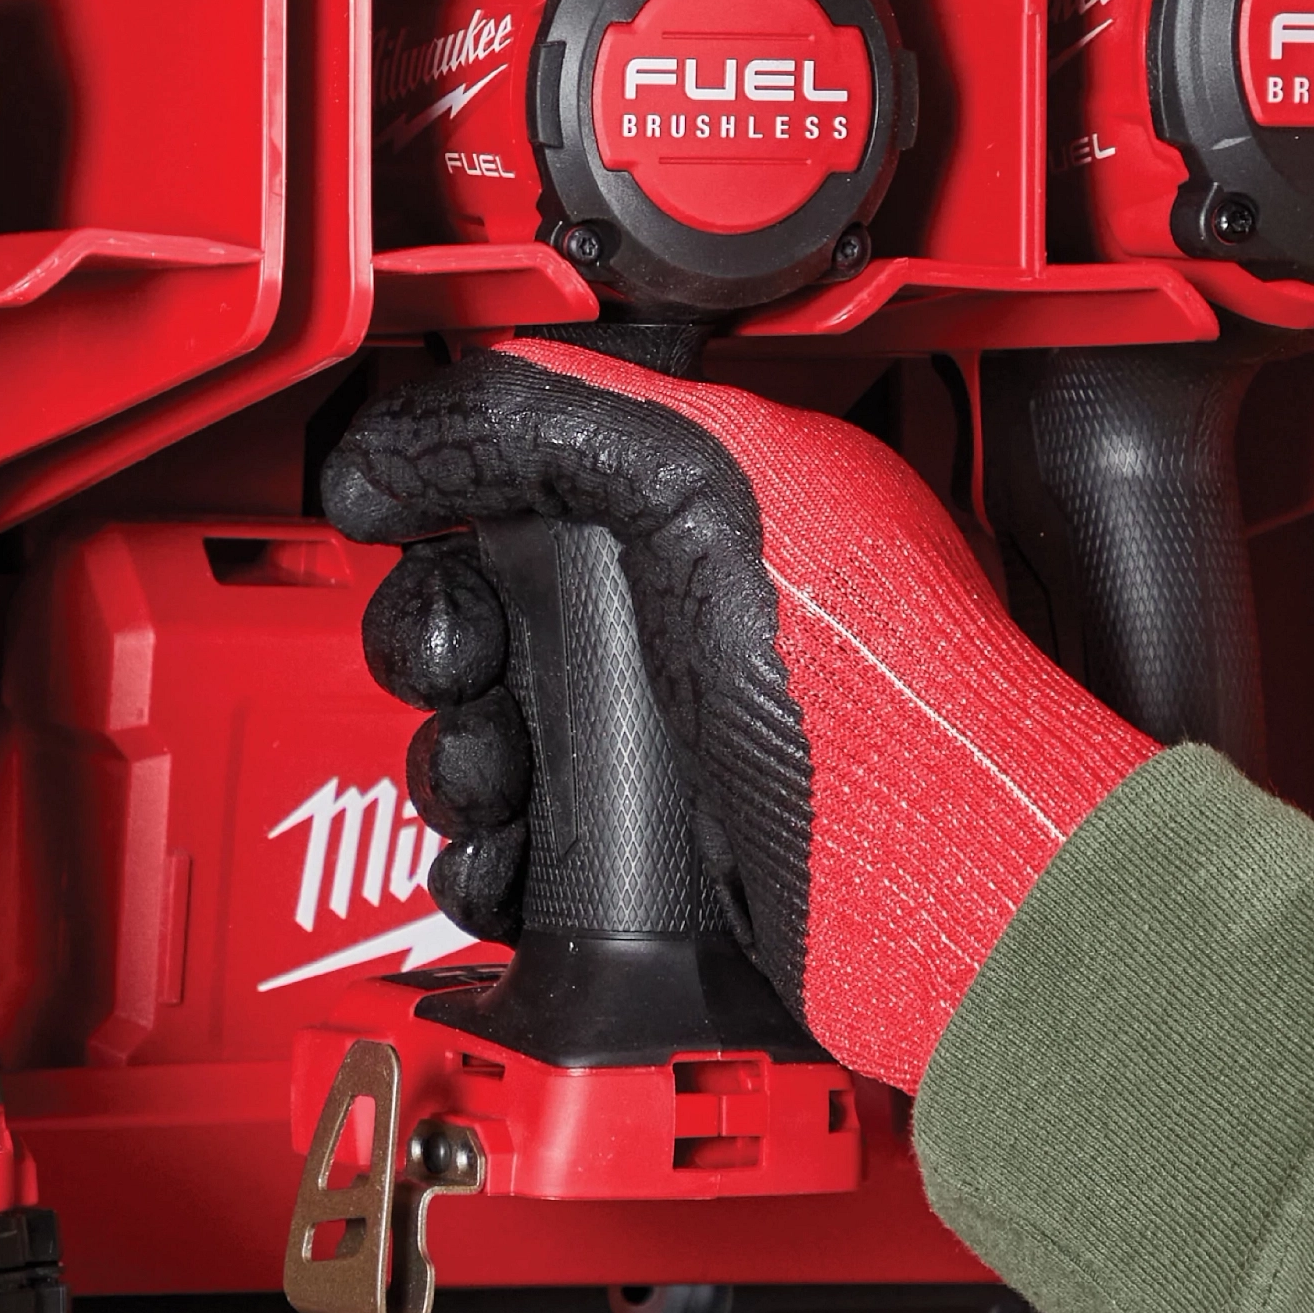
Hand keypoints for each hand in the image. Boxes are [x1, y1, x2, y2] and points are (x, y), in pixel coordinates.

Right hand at [320, 341, 1155, 1090]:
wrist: (921, 891)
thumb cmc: (868, 684)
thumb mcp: (696, 483)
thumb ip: (538, 421)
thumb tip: (392, 437)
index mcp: (708, 509)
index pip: (528, 482)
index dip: (454, 507)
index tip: (407, 529)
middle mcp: (685, 626)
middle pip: (483, 619)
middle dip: (440, 647)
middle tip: (463, 669)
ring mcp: (665, 750)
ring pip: (482, 741)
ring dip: (454, 759)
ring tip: (494, 774)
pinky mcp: (647, 865)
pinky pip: (509, 855)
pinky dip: (480, 860)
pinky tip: (504, 854)